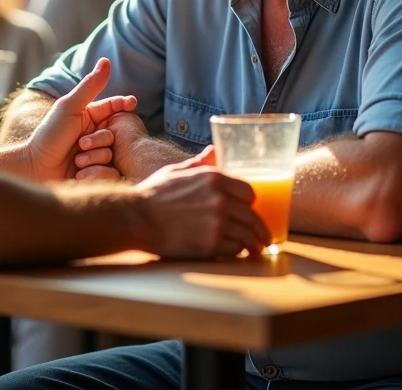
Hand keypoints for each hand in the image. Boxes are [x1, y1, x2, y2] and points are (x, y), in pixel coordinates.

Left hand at [25, 58, 136, 181]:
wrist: (36, 169)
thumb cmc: (49, 136)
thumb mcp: (69, 108)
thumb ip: (89, 86)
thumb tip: (106, 60)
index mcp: (89, 117)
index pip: (113, 107)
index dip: (123, 104)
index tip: (132, 103)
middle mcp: (95, 135)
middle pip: (114, 135)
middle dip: (98, 140)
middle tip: (81, 144)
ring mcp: (96, 157)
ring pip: (112, 155)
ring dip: (94, 158)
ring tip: (76, 160)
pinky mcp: (97, 177)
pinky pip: (110, 174)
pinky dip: (96, 174)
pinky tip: (80, 175)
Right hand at [136, 146, 270, 258]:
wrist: (137, 218)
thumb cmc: (154, 193)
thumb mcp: (177, 171)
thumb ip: (200, 163)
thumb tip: (214, 150)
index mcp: (214, 178)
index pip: (249, 192)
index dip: (251, 202)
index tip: (250, 209)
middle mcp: (220, 199)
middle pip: (253, 216)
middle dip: (259, 228)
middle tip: (263, 236)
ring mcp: (217, 223)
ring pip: (247, 235)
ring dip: (253, 243)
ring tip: (256, 249)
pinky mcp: (211, 244)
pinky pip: (235, 249)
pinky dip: (238, 251)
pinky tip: (238, 252)